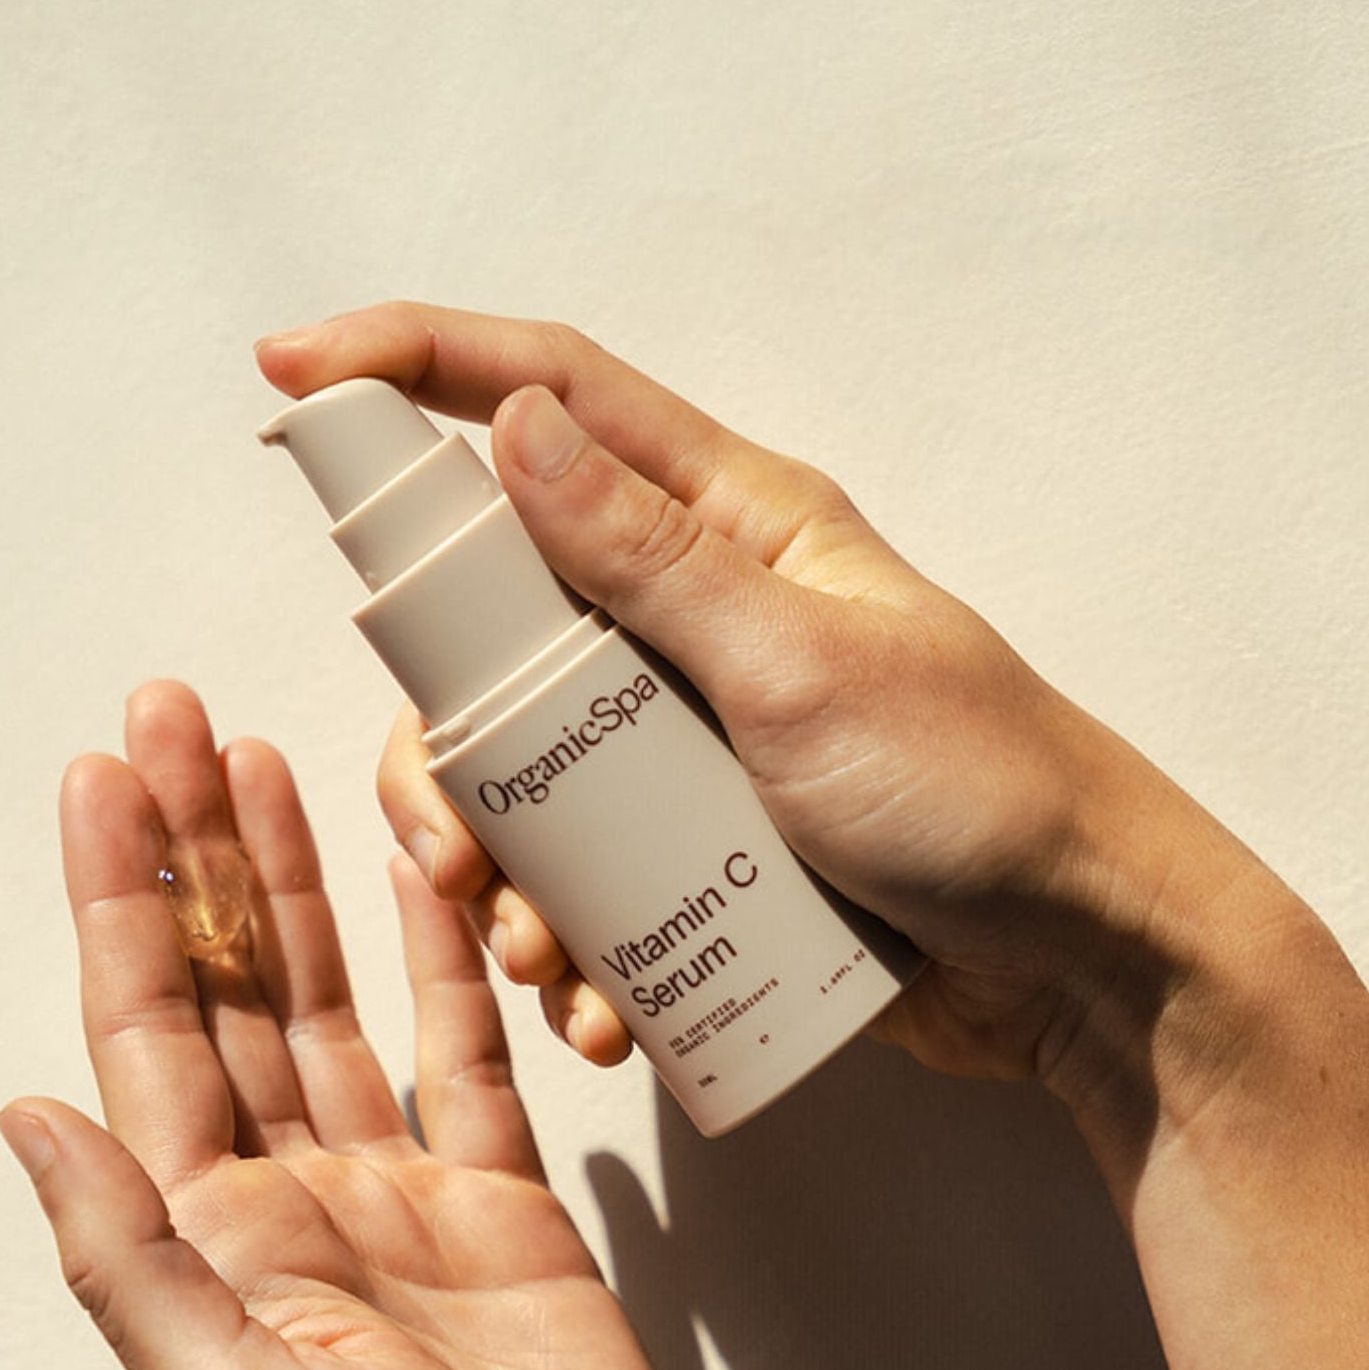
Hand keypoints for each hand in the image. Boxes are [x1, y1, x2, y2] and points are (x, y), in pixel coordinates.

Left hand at [0, 682, 735, 1369]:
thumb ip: (134, 1264)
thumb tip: (24, 1116)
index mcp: (219, 1247)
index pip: (151, 1036)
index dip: (125, 903)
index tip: (105, 777)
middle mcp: (296, 1206)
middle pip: (233, 991)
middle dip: (198, 854)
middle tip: (175, 714)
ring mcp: (403, 1202)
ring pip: (336, 1006)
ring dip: (297, 888)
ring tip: (270, 761)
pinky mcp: (510, 1211)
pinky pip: (464, 1059)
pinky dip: (441, 964)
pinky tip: (420, 878)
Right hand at [257, 306, 1296, 1154]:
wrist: (1081, 962)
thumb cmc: (981, 793)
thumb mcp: (804, 669)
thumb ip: (652, 560)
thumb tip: (509, 425)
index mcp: (734, 527)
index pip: (553, 400)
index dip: (413, 366)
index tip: (287, 371)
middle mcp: (700, 616)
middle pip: (500, 623)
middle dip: (443, 740)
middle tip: (447, 845)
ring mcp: (698, 736)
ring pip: (527, 766)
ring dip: (500, 868)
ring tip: (535, 954)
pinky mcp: (706, 845)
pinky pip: (588, 870)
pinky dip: (564, 937)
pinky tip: (590, 1003)